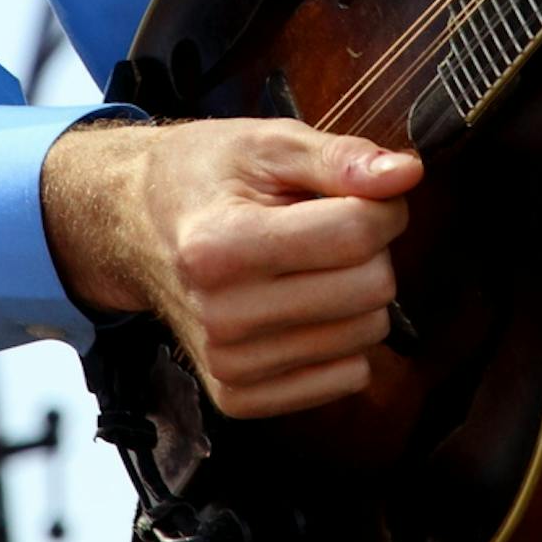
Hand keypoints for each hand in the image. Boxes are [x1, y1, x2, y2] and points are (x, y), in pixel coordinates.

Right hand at [40, 118, 418, 418]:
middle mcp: (220, 317)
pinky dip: (340, 338)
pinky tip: (302, 306)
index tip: (358, 193)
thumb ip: (340, 159)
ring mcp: (228, 365)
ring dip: (354, 294)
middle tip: (324, 227)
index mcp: (221, 247)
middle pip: (370, 288)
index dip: (381, 205)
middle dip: (369, 250)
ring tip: (306, 265)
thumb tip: (405, 177)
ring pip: (366, 334)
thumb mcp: (267, 143)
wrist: (136, 225)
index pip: (357, 234)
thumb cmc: (205, 177)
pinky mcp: (240, 398)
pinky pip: (348, 377)